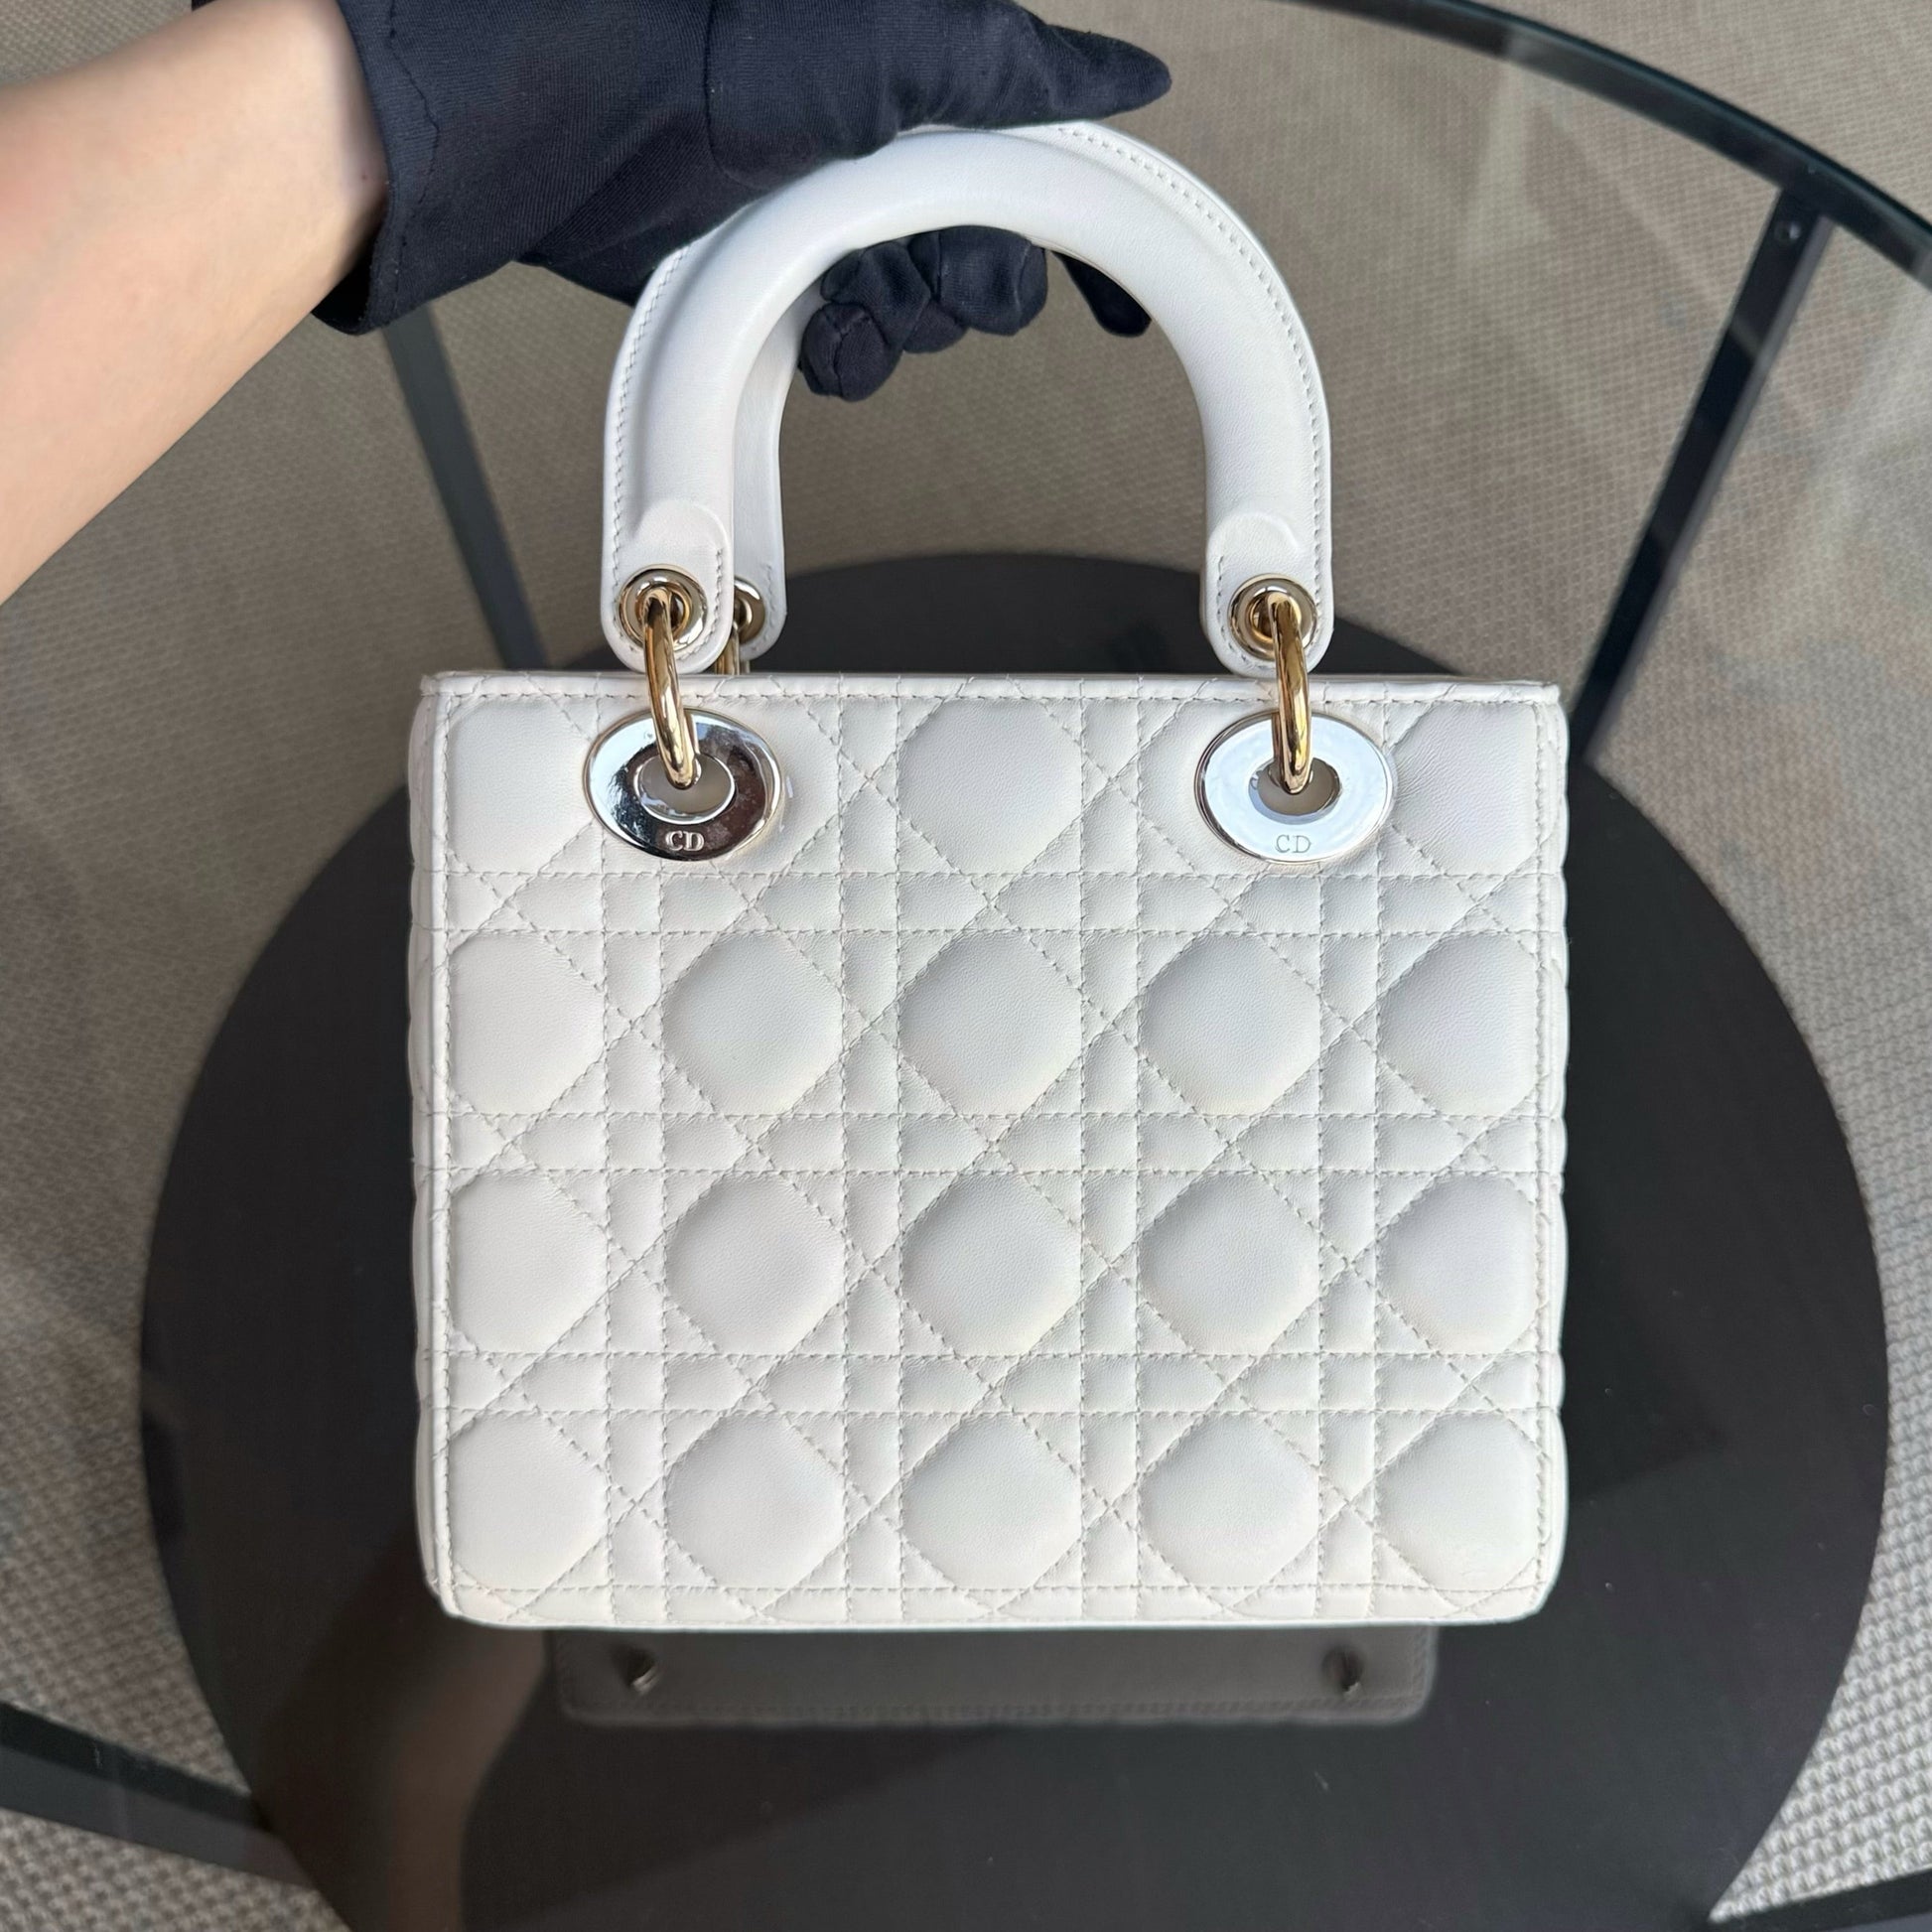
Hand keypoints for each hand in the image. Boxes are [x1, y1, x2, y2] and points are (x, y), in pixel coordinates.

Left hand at [325, 0, 1167, 391]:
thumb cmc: (729, 38)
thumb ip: (1025, 68)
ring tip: (854, 296)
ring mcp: (835, 230)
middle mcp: (891, 162)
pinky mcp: (779, 291)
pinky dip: (848, 358)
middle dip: (972, 287)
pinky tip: (824, 335)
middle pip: (990, 269)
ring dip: (902, 328)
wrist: (594, 109)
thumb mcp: (908, 39)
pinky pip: (851, 355)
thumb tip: (1134, 75)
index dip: (1088, 243)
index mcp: (935, 96)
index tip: (1120, 308)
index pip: (1046, 177)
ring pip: (922, 324)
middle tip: (932, 266)